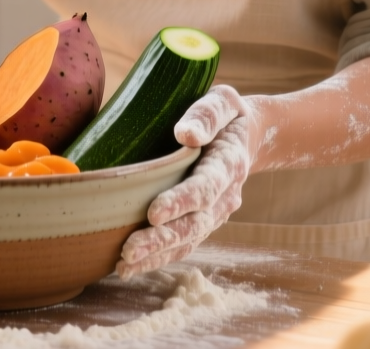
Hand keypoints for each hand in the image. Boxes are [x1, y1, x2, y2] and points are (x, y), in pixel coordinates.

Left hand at [115, 85, 275, 278]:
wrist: (245, 137)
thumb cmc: (225, 115)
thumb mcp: (223, 101)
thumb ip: (207, 113)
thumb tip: (185, 133)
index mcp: (229, 163)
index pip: (205, 187)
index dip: (181, 202)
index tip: (154, 213)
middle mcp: (226, 195)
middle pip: (195, 223)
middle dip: (162, 239)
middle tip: (129, 249)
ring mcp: (216, 213)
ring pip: (188, 240)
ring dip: (157, 255)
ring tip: (124, 266)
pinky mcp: (204, 223)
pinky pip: (184, 245)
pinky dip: (159, 258)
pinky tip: (131, 267)